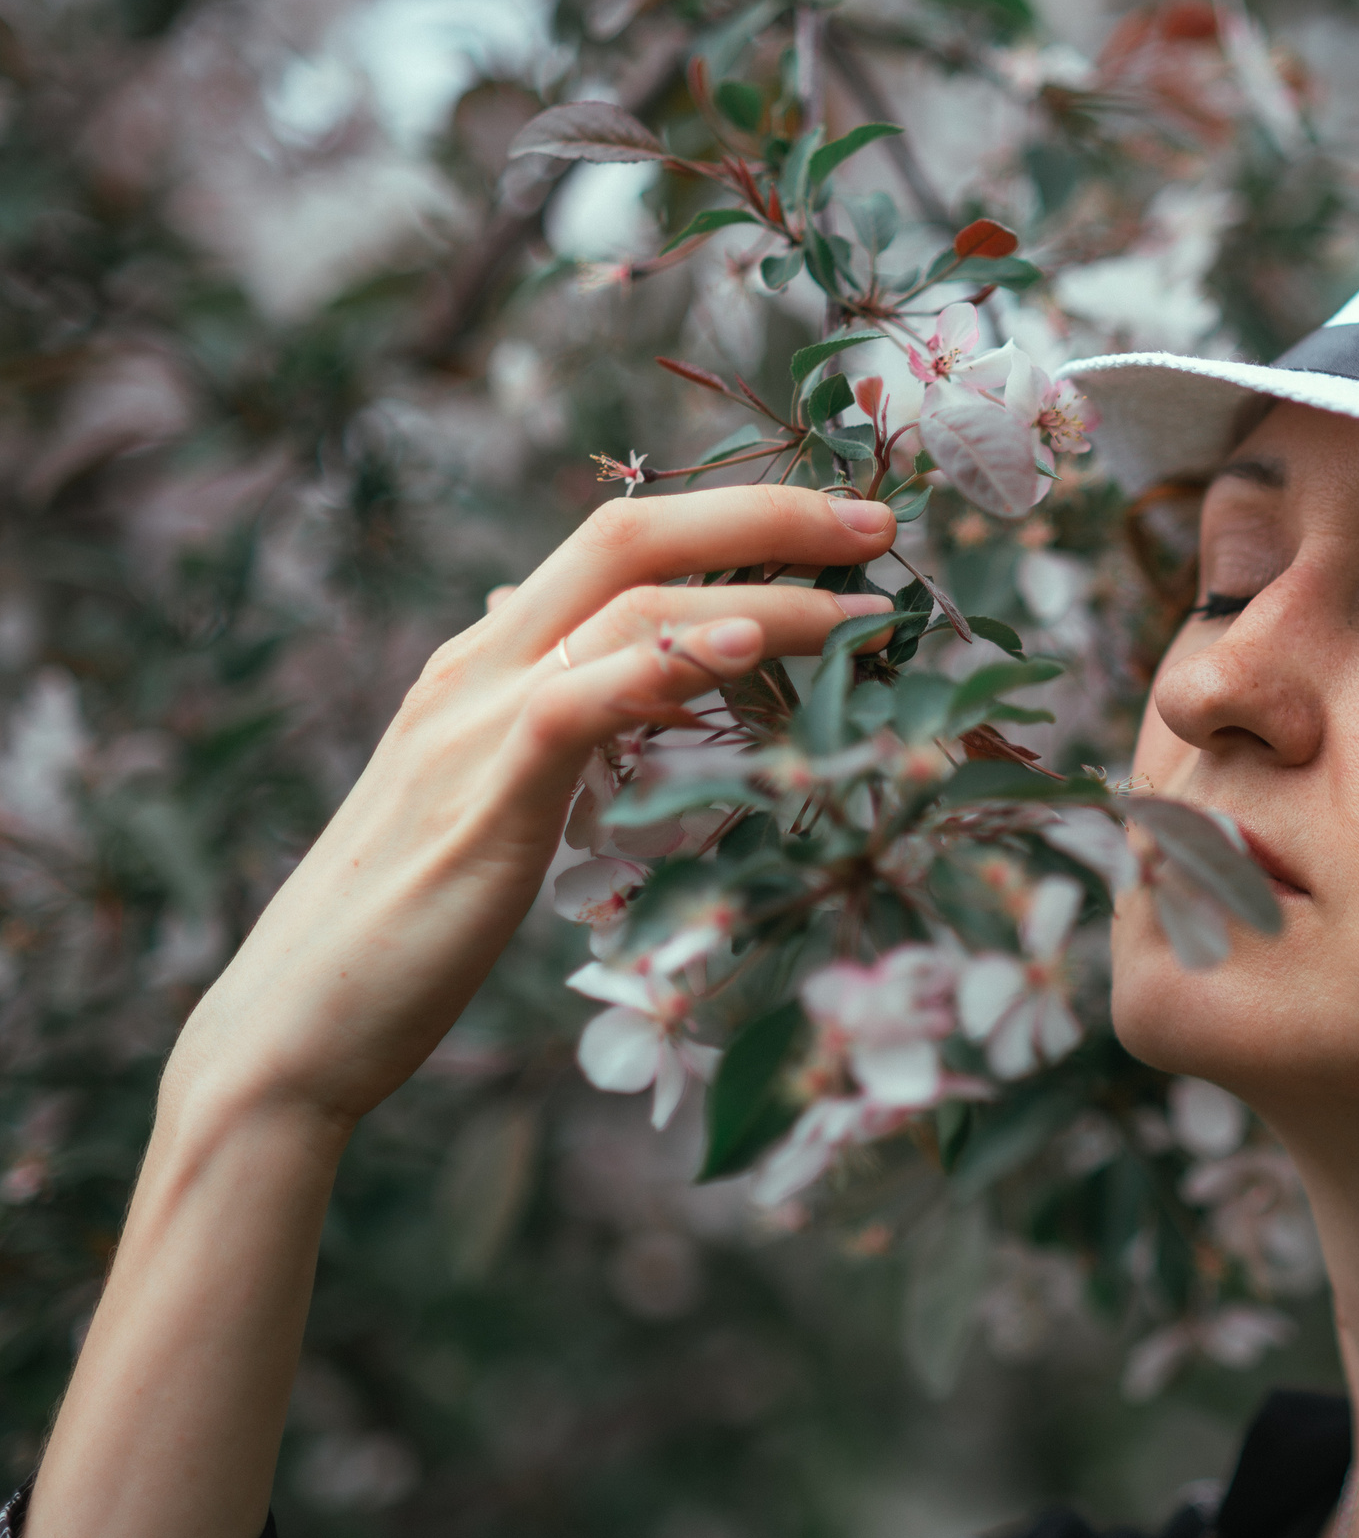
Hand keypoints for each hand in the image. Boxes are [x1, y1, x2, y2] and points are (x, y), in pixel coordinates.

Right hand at [163, 485, 897, 1133]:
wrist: (298, 1022)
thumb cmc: (410, 920)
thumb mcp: (491, 797)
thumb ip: (545, 725)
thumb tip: (597, 670)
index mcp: (487, 657)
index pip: (619, 541)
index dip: (734, 517)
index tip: (842, 530)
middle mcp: (479, 664)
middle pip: (628, 533)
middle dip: (765, 515)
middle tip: (881, 527)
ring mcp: (475, 723)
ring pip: (627, 604)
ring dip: (762, 595)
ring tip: (862, 615)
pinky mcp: (485, 796)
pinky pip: (581, 701)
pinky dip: (669, 664)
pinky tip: (750, 647)